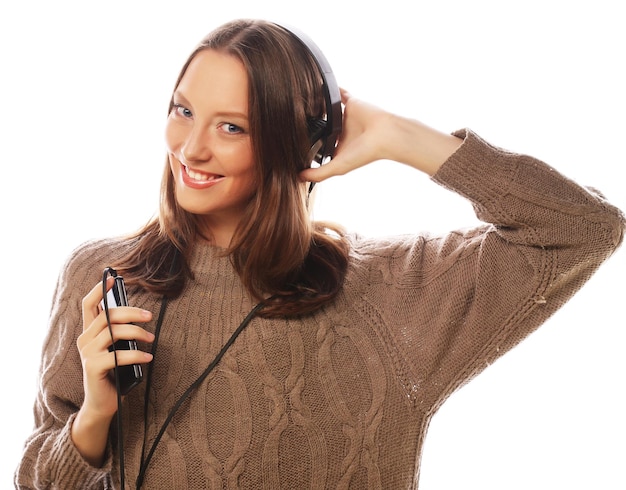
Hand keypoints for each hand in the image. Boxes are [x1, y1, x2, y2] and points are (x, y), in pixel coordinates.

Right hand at [71, 277, 152, 465]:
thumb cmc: (114, 372)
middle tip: (149, 316)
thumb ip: (120, 332)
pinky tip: (149, 357)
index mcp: (89, 332)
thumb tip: (139, 314)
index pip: (88, 305)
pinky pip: (118, 355)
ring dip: (137, 332)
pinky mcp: (94, 368)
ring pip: (113, 332)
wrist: (103, 403)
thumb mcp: (117, 348)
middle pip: (107, 315)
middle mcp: (84, 340)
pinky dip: (137, 354)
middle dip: (131, 312)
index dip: (99, 290)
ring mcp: (87, 354)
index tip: (112, 277)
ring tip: (151, 338)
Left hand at [299, 89, 462, 182]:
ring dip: (316, 105)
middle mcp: (341, 131)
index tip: (290, 142)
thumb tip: (297, 178)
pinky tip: (315, 84)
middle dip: (309, 124)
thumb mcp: (338, 167)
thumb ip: (318, 173)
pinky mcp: (350, 101)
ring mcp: (345, 116)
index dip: (308, 144)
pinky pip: (338, 93)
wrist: (385, 134)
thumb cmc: (365, 152)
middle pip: (321, 126)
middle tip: (288, 119)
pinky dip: (329, 89)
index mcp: (338, 146)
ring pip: (326, 109)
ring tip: (298, 101)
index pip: (319, 144)